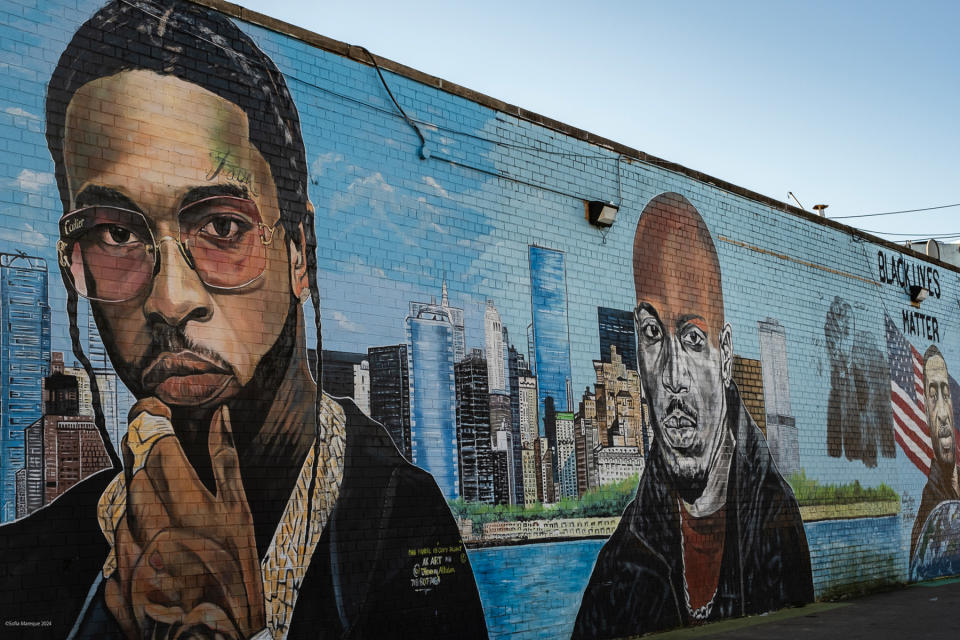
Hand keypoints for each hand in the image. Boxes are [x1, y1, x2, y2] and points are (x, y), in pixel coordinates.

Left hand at [105, 399, 265, 638]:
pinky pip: (121, 534)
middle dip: (149, 452)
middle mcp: (143, 509)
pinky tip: (166, 543)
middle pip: (134, 461)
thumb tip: (221, 415)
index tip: (159, 408)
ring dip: (145, 493)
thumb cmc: (233, 568)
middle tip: (172, 458)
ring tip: (177, 512)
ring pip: (126, 498)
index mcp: (177, 488)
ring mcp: (125, 540)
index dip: (152, 415)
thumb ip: (225, 457)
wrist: (209, 632)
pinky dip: (139, 530)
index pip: (150, 432)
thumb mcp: (240, 508)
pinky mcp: (115, 567)